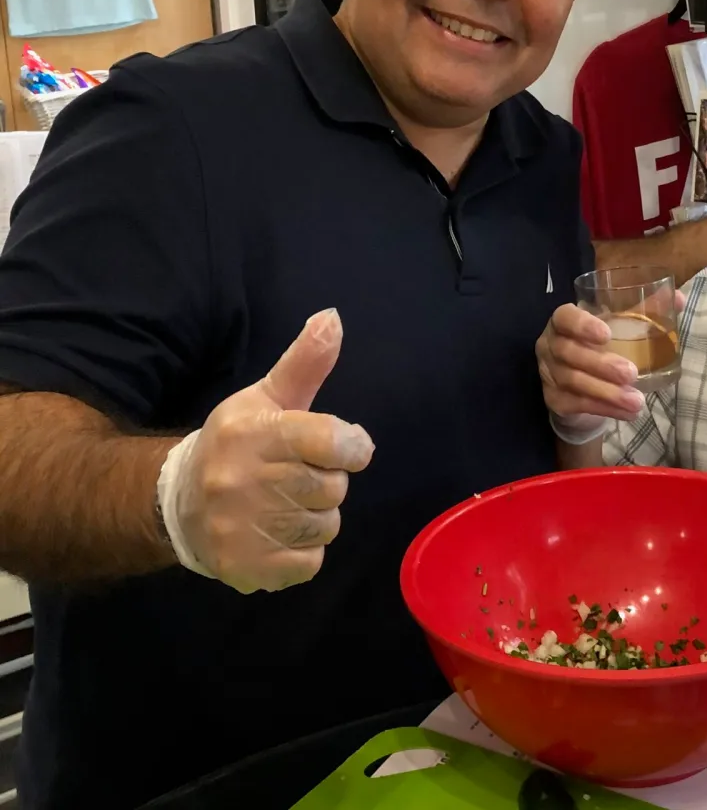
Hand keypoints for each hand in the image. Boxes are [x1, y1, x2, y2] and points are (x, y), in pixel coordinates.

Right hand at [161, 308, 374, 593]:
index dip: (352, 446)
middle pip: (334, 487)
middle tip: (294, 476)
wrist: (177, 503)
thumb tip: (333, 317)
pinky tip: (275, 534)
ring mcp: (242, 528)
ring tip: (281, 504)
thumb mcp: (267, 397)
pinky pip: (310, 563)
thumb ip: (305, 362)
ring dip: (314, 517)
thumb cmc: (236, 444)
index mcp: (255, 432)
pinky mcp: (246, 567)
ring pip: (326, 525)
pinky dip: (302, 552)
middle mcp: (244, 480)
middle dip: (325, 481)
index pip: (335, 441)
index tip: (344, 447)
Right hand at [536, 303, 646, 426]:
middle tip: (631, 373)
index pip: (565, 317)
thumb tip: (677, 298)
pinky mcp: (554, 399)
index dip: (582, 325)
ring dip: (607, 393)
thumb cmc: (601, 346)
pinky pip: (577, 405)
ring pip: (574, 382)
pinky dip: (604, 409)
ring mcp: (549, 373)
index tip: (606, 334)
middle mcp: (550, 344)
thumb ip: (644, 310)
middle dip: (601, 364)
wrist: (579, 383)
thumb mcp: (618, 325)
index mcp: (564, 321)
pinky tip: (626, 413)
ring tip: (637, 401)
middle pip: (569, 352)